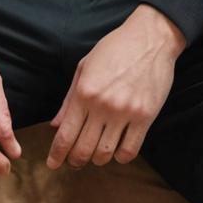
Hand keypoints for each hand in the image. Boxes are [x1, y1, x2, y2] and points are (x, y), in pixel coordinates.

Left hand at [46, 5, 185, 170]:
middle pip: (83, 149)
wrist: (150, 38)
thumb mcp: (84, 67)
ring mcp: (125, 112)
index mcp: (84, 92)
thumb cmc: (114, 49)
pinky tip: (116, 150)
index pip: (65, 135)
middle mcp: (102, 105)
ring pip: (105, 154)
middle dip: (74, 160)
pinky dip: (120, 157)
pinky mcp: (145, 117)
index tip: (52, 164)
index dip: (57, 154)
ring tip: (95, 154)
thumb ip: (69, 99)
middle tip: (73, 162)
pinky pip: (129, 151)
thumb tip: (55, 125)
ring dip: (97, 159)